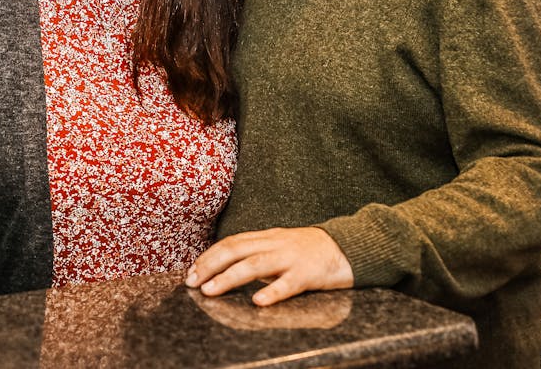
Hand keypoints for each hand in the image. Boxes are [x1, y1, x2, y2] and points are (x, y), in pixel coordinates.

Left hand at [185, 227, 353, 306]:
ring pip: (255, 265)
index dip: (209, 255)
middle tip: (191, 281)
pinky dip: (272, 291)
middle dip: (210, 265)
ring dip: (229, 277)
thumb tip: (228, 266)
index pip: (231, 242)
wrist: (350, 247)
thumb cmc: (311, 250)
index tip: (191, 270)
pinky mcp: (309, 274)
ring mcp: (291, 258)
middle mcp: (275, 244)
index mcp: (268, 238)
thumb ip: (258, 253)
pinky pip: (288, 284)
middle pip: (236, 249)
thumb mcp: (281, 246)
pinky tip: (258, 302)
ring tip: (211, 290)